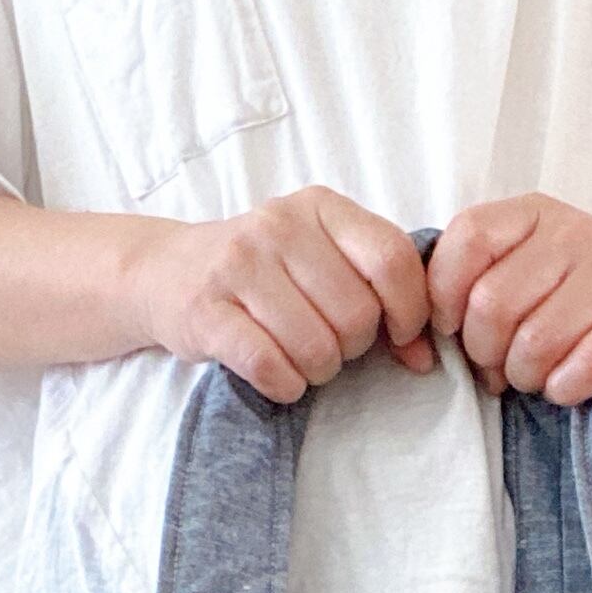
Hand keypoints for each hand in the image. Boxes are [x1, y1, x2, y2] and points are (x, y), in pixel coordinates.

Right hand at [135, 187, 434, 402]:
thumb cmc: (264, 274)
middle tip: (327, 343)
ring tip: (297, 356)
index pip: (393, 259)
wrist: (167, 273)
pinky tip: (277, 376)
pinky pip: (271, 368)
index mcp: (320, 207)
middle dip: (352, 348)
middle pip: (357, 316)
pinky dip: (283, 385)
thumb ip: (379, 290)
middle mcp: (279, 226)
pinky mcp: (207, 312)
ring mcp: (238, 266)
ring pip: (317, 348)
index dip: (410, 312)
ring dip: (316, 371)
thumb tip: (424, 356)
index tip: (399, 335)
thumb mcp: (322, 258)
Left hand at [427, 195, 591, 403]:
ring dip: (523, 376)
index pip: (467, 241)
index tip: (451, 327)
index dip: (443, 295)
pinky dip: (563, 387)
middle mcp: (570, 236)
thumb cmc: (576, 279)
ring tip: (531, 375)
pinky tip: (563, 384)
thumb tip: (427, 332)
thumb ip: (475, 273)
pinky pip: (584, 367)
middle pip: (493, 304)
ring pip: (535, 343)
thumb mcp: (525, 253)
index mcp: (531, 214)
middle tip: (496, 365)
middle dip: (483, 351)